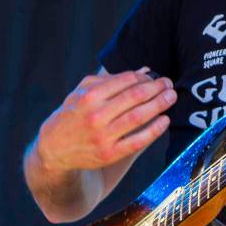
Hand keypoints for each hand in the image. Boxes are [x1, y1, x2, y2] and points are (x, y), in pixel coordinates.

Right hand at [35, 69, 175, 172]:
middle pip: (135, 97)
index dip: (145, 78)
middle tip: (169, 84)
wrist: (54, 149)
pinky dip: (155, 130)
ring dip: (159, 105)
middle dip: (157, 88)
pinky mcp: (109, 154)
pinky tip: (165, 120)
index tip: (155, 77)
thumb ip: (110, 80)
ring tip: (171, 97)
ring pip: (138, 117)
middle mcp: (95, 116)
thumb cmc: (73, 115)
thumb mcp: (82, 93)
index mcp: (89, 97)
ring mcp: (103, 136)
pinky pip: (137, 141)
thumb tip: (144, 71)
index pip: (125, 81)